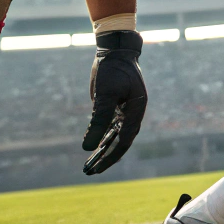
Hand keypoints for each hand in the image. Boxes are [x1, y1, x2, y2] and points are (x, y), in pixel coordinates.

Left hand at [82, 30, 146, 174]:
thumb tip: (87, 147)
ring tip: (88, 165)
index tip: (98, 168)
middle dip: (106, 158)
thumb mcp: (103, 96)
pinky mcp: (116, 106)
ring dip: (102, 150)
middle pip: (120, 141)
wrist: (115, 50)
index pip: (125, 139)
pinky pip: (109, 127)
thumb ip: (97, 121)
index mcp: (136, 110)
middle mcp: (133, 113)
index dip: (112, 156)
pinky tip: (91, 147)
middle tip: (90, 172)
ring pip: (114, 136)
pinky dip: (100, 138)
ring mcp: (125, 110)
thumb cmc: (112, 70)